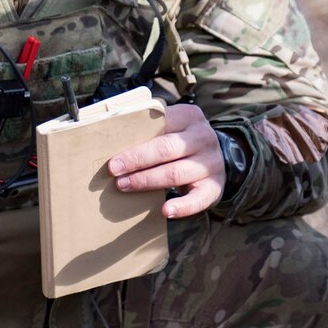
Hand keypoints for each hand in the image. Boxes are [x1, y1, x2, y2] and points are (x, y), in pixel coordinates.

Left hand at [107, 101, 225, 219]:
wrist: (216, 158)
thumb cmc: (181, 142)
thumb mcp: (172, 127)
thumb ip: (150, 130)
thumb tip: (111, 142)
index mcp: (189, 117)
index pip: (160, 126)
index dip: (135, 141)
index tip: (113, 155)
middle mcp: (203, 138)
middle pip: (166, 149)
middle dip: (136, 160)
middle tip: (114, 170)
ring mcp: (211, 163)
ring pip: (176, 173)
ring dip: (147, 181)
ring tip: (125, 185)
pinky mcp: (215, 186)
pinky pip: (199, 199)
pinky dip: (182, 207)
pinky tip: (166, 211)